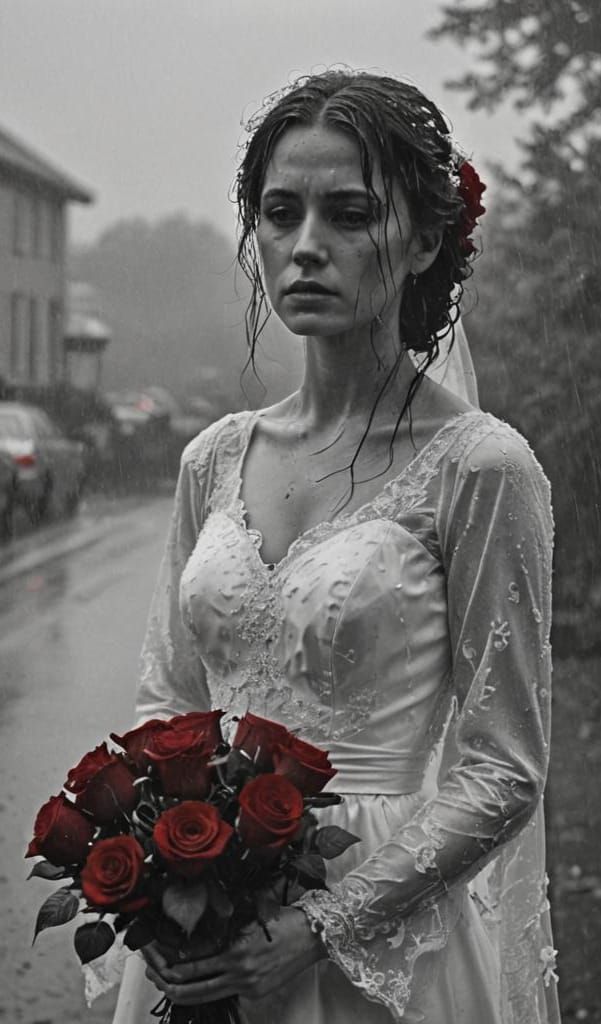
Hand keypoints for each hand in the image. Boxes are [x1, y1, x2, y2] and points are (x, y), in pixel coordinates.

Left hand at [143, 906, 325, 1004]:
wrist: (315, 935)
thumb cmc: (283, 919)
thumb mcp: (248, 917)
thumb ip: (221, 930)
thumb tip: (191, 941)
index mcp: (236, 951)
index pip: (191, 961)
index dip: (168, 958)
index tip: (153, 951)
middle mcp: (239, 973)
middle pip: (190, 986)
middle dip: (165, 979)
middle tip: (149, 970)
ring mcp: (247, 987)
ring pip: (202, 995)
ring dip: (179, 989)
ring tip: (162, 979)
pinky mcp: (254, 993)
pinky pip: (222, 993)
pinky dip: (203, 988)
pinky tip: (192, 980)